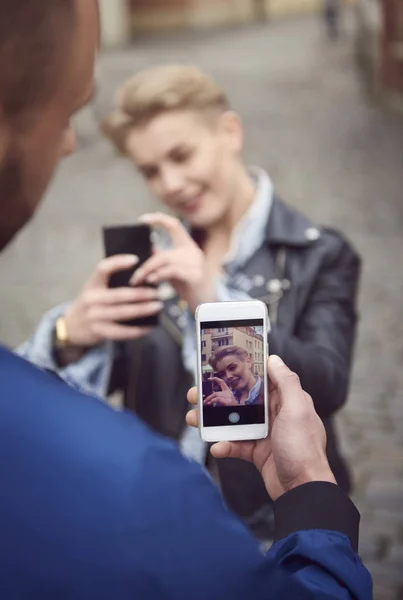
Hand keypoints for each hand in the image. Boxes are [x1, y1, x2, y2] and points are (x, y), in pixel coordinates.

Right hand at [63, 254, 162, 346]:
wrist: (72, 326)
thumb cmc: (91, 302)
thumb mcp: (95, 288)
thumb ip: (112, 280)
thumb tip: (140, 267)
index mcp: (92, 284)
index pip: (103, 269)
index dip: (118, 262)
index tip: (135, 259)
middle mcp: (91, 299)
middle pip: (119, 295)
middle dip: (140, 293)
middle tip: (157, 292)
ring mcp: (94, 316)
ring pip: (122, 313)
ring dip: (142, 310)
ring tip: (157, 306)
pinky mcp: (99, 331)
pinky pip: (121, 332)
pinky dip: (136, 330)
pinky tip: (149, 327)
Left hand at [130, 213, 214, 313]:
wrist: (207, 305)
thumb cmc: (190, 288)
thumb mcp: (174, 271)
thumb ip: (164, 260)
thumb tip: (151, 249)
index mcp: (188, 247)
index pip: (174, 225)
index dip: (159, 218)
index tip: (142, 219)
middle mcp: (194, 252)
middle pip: (163, 252)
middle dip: (146, 265)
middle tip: (134, 277)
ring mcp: (196, 263)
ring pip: (165, 260)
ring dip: (148, 272)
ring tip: (139, 281)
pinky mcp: (196, 276)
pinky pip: (173, 270)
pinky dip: (159, 275)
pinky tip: (152, 281)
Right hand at [186, 355, 335, 500]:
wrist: (302, 490)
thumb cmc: (303, 448)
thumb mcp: (297, 410)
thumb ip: (286, 383)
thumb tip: (275, 359)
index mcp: (286, 400)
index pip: (261, 380)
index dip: (241, 372)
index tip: (220, 366)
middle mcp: (275, 415)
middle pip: (242, 400)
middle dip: (218, 397)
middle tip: (196, 394)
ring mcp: (265, 434)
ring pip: (234, 422)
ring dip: (213, 421)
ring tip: (194, 419)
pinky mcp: (257, 452)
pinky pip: (236, 445)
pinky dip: (224, 445)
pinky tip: (217, 447)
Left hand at [204, 378, 236, 406]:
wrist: (237, 412)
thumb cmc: (232, 406)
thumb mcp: (226, 400)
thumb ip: (220, 397)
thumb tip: (210, 399)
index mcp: (228, 391)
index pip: (222, 382)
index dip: (215, 379)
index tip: (209, 378)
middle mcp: (228, 393)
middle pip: (215, 392)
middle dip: (208, 397)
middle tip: (204, 401)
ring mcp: (228, 397)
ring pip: (215, 395)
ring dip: (209, 399)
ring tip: (206, 403)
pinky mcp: (228, 402)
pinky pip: (218, 399)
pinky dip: (213, 400)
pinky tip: (210, 403)